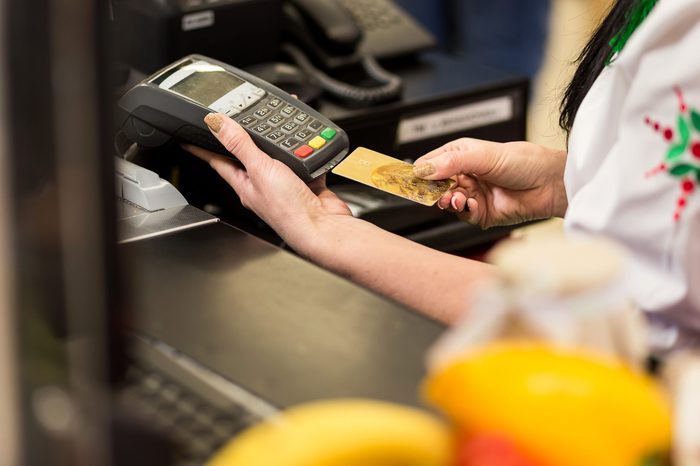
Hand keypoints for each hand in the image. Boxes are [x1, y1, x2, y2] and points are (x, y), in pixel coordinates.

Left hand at [182, 113, 350, 246]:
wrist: (322, 227)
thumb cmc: (289, 211)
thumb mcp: (260, 170)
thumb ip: (240, 145)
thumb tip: (217, 125)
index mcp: (245, 183)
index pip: (217, 161)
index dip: (202, 148)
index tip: (189, 138)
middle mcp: (262, 184)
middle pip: (249, 155)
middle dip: (246, 136)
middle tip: (237, 120)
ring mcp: (284, 184)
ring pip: (278, 155)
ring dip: (281, 140)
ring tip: (279, 125)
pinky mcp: (305, 182)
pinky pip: (303, 160)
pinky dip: (306, 150)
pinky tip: (308, 144)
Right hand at [413, 138, 567, 227]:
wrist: (550, 184)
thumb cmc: (525, 161)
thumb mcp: (483, 155)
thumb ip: (451, 162)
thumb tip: (425, 169)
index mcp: (461, 155)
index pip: (431, 164)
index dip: (419, 172)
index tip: (409, 179)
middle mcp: (465, 175)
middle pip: (435, 187)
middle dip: (434, 191)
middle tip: (435, 193)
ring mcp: (472, 195)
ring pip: (448, 202)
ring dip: (450, 201)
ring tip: (458, 198)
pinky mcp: (481, 214)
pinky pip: (464, 216)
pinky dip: (465, 211)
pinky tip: (472, 205)